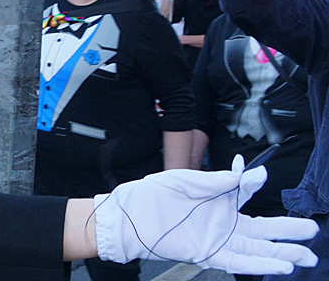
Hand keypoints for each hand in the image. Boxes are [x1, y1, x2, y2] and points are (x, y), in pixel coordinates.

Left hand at [93, 155, 318, 275]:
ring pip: (256, 249)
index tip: (263, 175)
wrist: (128, 214)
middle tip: (312, 231)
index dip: (255, 185)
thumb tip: (251, 173)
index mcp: (217, 201)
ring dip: (281, 254)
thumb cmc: (153, 195)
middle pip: (263, 229)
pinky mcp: (206, 253)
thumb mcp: (189, 181)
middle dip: (289, 232)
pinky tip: (279, 266)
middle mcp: (221, 223)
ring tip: (306, 256)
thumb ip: (221, 181)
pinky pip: (237, 262)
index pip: (246, 195)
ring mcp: (216, 239)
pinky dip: (258, 264)